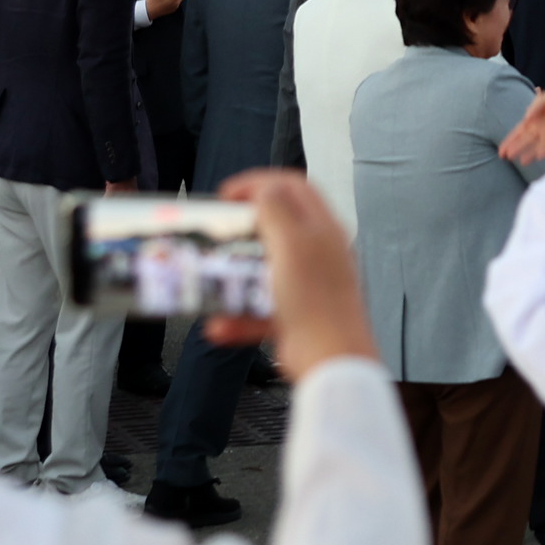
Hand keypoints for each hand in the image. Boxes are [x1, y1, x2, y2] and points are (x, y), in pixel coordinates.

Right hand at [210, 168, 369, 376]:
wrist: (331, 362)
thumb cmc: (315, 302)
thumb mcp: (292, 244)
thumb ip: (277, 210)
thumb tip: (264, 189)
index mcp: (323, 228)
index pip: (293, 185)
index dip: (258, 182)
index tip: (226, 195)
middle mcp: (320, 252)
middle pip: (278, 224)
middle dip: (243, 225)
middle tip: (218, 229)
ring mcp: (309, 284)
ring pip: (264, 268)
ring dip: (235, 275)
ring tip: (214, 277)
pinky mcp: (297, 315)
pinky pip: (260, 309)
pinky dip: (238, 317)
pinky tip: (220, 326)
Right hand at [502, 86, 544, 162]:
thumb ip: (535, 107)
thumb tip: (527, 117)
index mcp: (532, 121)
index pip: (518, 133)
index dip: (509, 141)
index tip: (501, 150)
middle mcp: (539, 131)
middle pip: (524, 142)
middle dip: (515, 149)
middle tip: (504, 157)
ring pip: (536, 148)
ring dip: (529, 154)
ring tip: (520, 161)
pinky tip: (539, 157)